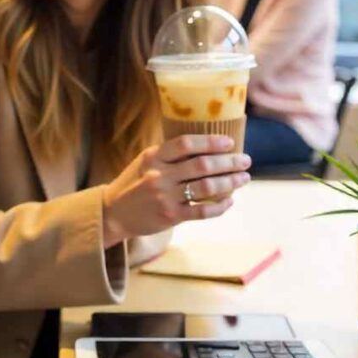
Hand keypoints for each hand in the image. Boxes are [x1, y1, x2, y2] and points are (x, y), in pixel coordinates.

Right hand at [101, 135, 250, 244]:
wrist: (113, 213)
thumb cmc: (133, 184)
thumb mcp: (145, 162)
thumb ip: (169, 155)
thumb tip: (207, 148)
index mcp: (153, 157)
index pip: (186, 144)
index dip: (211, 141)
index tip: (229, 142)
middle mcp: (159, 175)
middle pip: (202, 165)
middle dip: (229, 162)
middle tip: (245, 160)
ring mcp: (165, 197)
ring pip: (207, 187)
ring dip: (230, 182)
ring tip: (243, 178)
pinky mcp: (170, 216)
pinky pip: (202, 211)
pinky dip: (220, 206)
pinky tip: (229, 200)